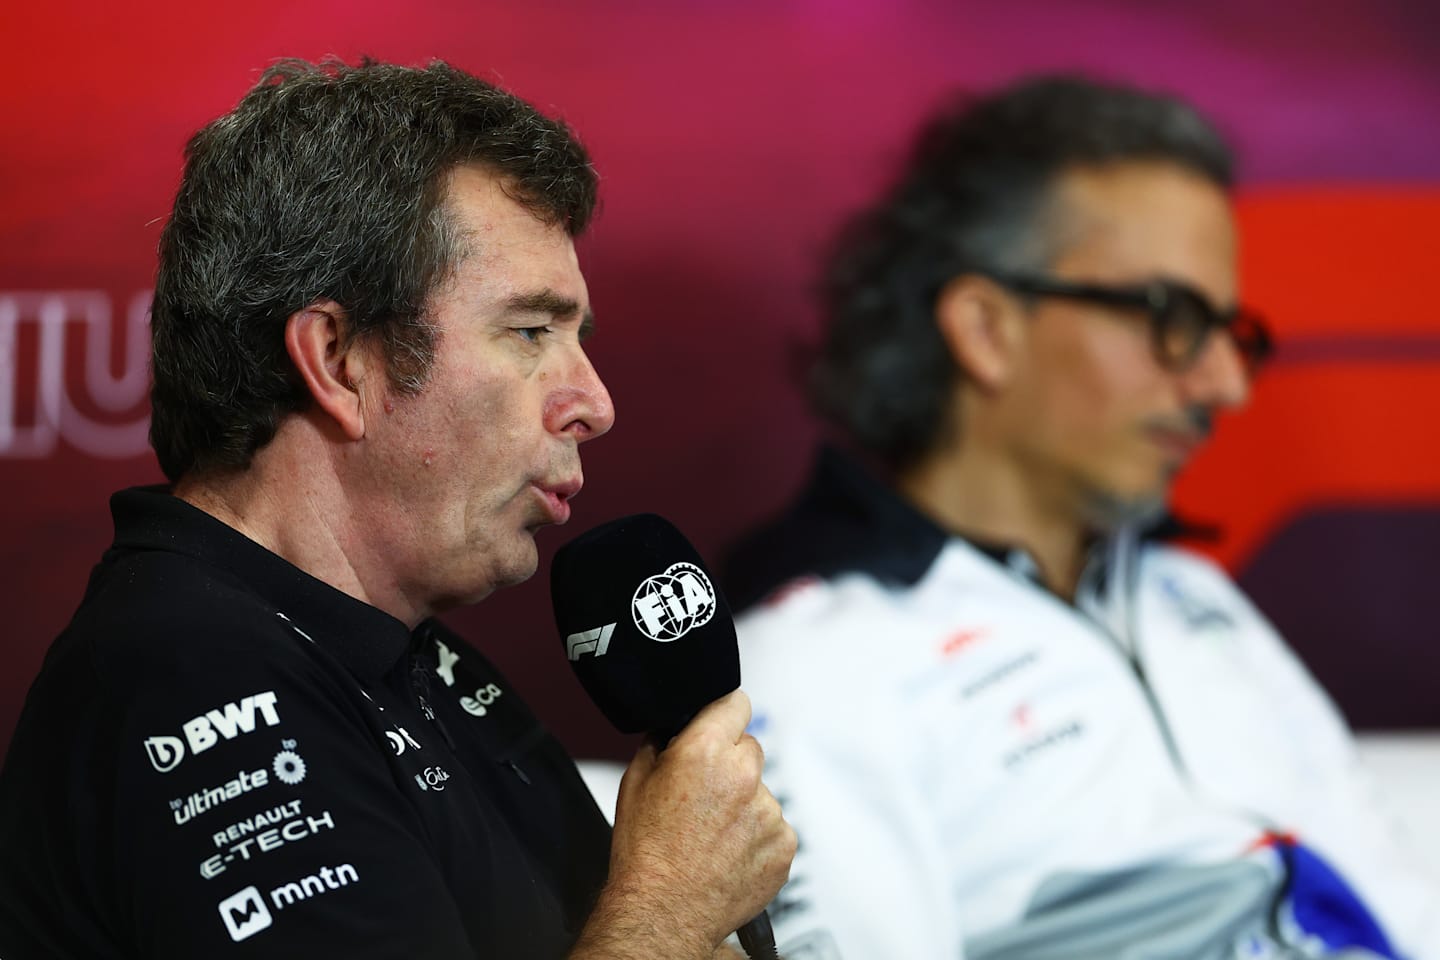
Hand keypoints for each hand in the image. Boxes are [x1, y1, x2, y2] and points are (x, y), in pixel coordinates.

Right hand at [571, 690, 794, 958]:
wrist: (663, 911)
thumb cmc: (645, 853)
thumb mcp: (635, 781)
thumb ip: (661, 744)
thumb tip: (674, 730)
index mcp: (706, 751)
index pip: (736, 703)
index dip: (724, 715)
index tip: (720, 725)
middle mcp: (743, 776)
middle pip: (750, 749)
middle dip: (730, 764)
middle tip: (704, 796)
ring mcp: (769, 812)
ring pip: (761, 792)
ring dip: (744, 804)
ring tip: (712, 835)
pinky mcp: (784, 845)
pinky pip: (774, 827)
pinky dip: (757, 837)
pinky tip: (728, 853)